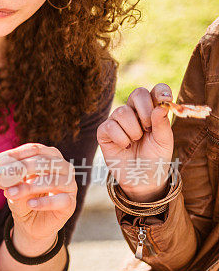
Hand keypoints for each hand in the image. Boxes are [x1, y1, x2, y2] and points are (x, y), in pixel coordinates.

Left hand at [0, 143, 76, 254]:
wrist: (31, 224)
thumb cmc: (23, 198)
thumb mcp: (10, 186)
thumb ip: (2, 179)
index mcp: (49, 157)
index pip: (35, 149)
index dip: (16, 154)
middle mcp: (63, 167)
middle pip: (45, 162)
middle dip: (23, 168)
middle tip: (5, 175)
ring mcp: (69, 185)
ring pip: (53, 181)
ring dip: (29, 187)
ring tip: (11, 193)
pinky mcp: (70, 203)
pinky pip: (60, 200)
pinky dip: (44, 202)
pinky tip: (30, 204)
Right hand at [96, 84, 173, 201]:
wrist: (142, 179)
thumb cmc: (155, 158)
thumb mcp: (164, 141)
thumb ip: (162, 123)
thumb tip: (161, 105)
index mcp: (151, 111)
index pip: (155, 91)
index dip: (160, 91)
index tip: (165, 99)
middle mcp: (134, 113)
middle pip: (137, 94)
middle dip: (145, 110)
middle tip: (149, 129)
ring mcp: (117, 122)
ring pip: (122, 112)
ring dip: (133, 129)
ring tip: (136, 141)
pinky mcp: (104, 133)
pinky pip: (109, 126)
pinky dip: (120, 138)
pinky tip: (125, 146)